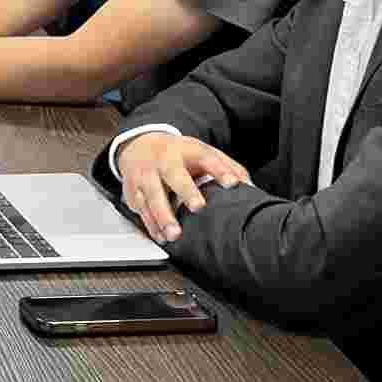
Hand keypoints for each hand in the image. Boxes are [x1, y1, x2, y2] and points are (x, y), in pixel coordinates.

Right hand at [115, 132, 253, 242]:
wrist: (140, 145)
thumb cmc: (178, 155)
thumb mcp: (203, 153)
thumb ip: (226, 167)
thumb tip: (248, 186)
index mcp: (186, 151)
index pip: (207, 158)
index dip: (220, 170)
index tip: (233, 184)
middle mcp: (164, 161)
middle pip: (175, 175)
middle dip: (186, 191)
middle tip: (199, 207)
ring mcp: (146, 174)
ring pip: (153, 195)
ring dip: (163, 216)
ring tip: (174, 235)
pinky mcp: (132, 189)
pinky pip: (141, 208)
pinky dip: (150, 224)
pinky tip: (160, 236)